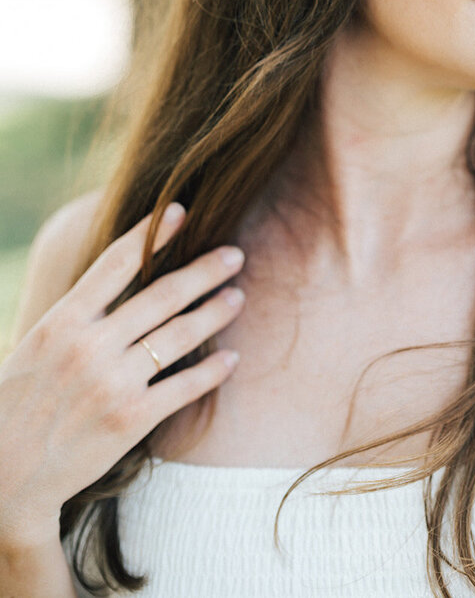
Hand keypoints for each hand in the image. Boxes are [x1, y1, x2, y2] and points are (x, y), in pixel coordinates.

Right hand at [0, 203, 244, 546]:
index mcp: (62, 321)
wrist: (4, 476)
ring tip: (237, 297)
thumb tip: (122, 278)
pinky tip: (231, 358)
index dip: (152, 233)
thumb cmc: (18, 404)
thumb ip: (79, 315)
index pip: (116, 263)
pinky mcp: (130, 420)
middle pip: (162, 295)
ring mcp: (112, 383)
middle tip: (235, 254)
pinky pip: (183, 387)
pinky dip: (212, 370)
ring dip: (215, 312)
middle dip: (205, 271)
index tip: (181, 211)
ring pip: (179, 336)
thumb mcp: (39, 345)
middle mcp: (89, 347)